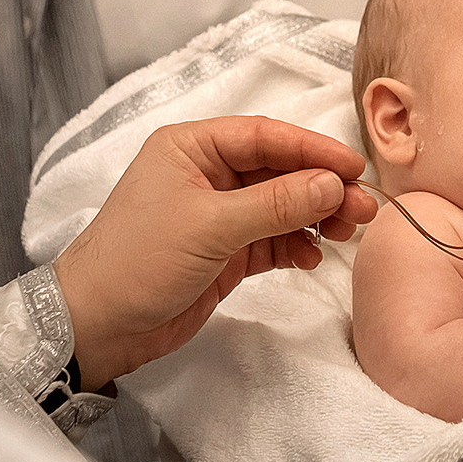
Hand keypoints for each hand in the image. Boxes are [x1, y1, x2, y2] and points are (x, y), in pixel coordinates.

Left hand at [53, 116, 376, 389]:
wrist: (99, 325)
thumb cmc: (138, 261)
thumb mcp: (210, 226)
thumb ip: (276, 204)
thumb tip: (332, 184)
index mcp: (191, 148)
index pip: (264, 136)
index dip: (313, 150)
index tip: (354, 167)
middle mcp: (205, 174)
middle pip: (279, 170)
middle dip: (321, 188)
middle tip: (363, 208)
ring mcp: (216, 214)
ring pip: (281, 206)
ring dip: (315, 217)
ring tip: (348, 233)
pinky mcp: (223, 252)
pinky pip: (272, 239)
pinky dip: (295, 246)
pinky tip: (312, 256)